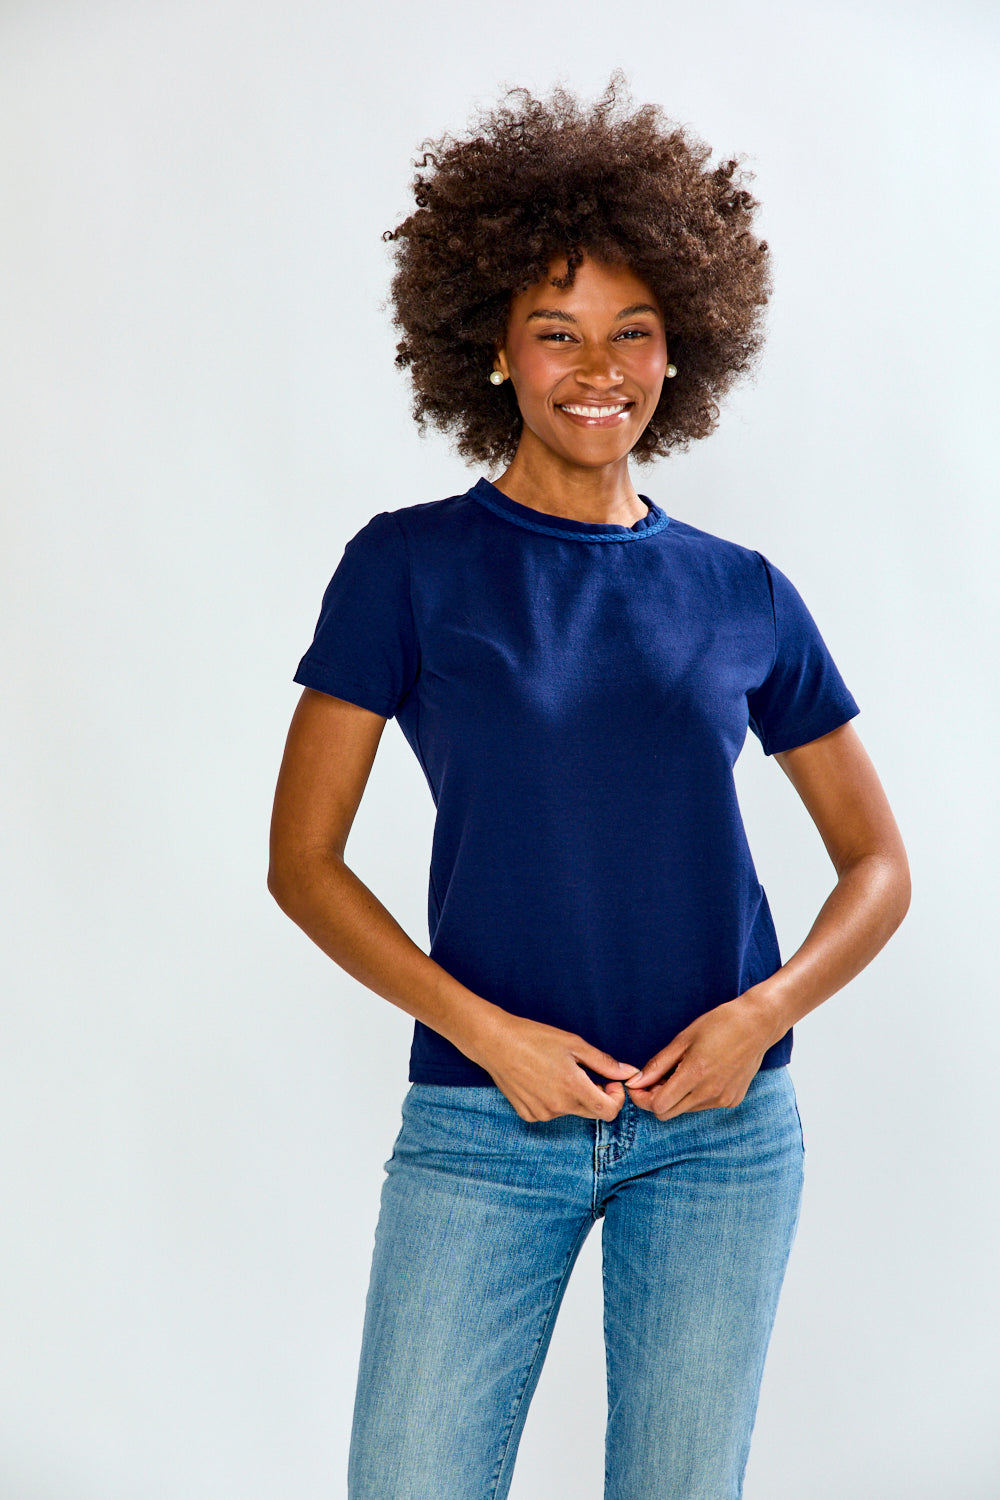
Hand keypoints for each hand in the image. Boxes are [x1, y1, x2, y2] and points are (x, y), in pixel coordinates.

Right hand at [472, 1011, 641, 1122]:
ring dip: (573, 1096)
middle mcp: (558, 1107)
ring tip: (557, 1071)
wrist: (495, 1042)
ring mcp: (541, 1113)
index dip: (616, 1097)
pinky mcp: (527, 1114)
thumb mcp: (574, 1044)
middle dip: (596, 1095)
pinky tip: (541, 1080)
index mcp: (573, 1088)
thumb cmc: (534, 1038)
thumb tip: (629, 1072)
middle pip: (591, 1112)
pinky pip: (550, 1112)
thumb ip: (604, 1062)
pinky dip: (553, 1100)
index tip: (610, 1081)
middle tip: (586, 1073)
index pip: (609, 1111)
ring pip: (570, 1111)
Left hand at [625, 990, 781, 1120]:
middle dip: (655, 1099)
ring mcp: (723, 1099)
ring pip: (685, 1110)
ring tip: (680, 1071)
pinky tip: (701, 1074)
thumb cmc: (719, 1024)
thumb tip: (635, 1082)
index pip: (658, 1106)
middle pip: (668, 1113)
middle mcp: (710, 1093)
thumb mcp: (683, 1039)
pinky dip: (695, 1095)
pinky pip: (704, 1106)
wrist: (757, 1025)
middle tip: (655, 1078)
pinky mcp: (732, 1100)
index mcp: (695, 1075)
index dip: (642, 1098)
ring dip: (676, 1097)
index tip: (637, 1085)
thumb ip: (658, 1065)